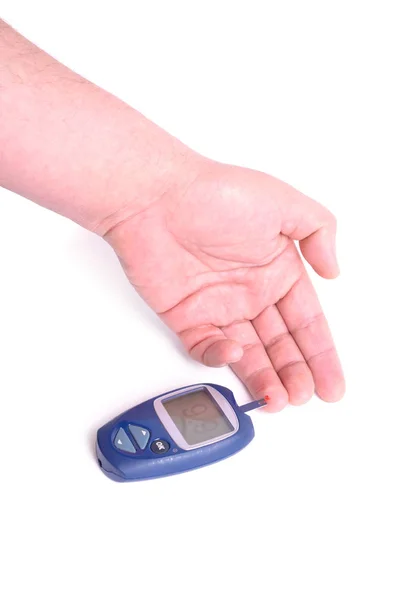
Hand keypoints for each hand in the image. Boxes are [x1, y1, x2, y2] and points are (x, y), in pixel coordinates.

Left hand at [104, 157, 344, 411]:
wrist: (154, 198)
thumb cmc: (216, 195)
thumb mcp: (284, 203)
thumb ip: (319, 232)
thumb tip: (335, 270)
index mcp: (277, 270)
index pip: (306, 321)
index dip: (321, 354)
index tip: (331, 384)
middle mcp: (250, 292)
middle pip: (280, 344)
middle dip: (295, 373)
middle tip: (305, 396)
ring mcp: (218, 306)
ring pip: (247, 353)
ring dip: (264, 378)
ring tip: (278, 399)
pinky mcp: (185, 316)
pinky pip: (206, 347)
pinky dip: (221, 357)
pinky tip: (235, 356)